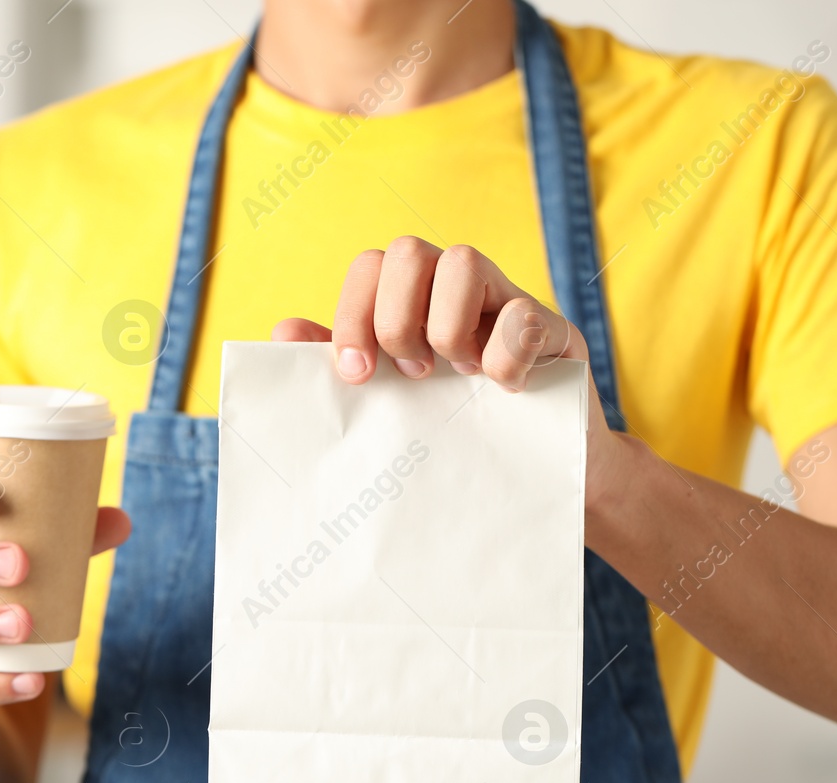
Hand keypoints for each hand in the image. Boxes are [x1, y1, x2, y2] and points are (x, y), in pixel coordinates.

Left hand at [273, 236, 624, 513]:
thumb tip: (285, 332)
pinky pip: (522, 313)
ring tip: (459, 375)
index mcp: (414, 299)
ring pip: (463, 261)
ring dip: (447, 328)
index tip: (355, 375)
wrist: (534, 476)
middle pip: (407, 252)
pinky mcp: (552, 328)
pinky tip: (507, 390)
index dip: (353, 315)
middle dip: (395, 320)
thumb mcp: (392, 398)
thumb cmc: (454, 428)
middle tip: (412, 374)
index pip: (369, 268)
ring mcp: (506, 300)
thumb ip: (347, 363)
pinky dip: (505, 357)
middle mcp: (456, 287)